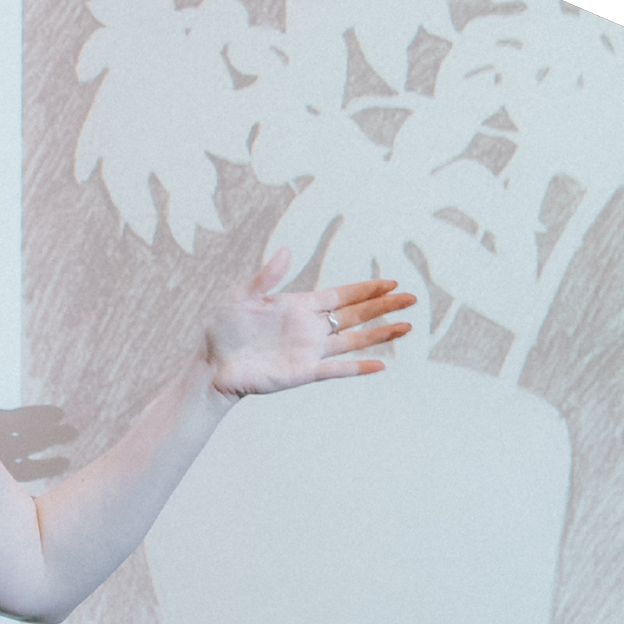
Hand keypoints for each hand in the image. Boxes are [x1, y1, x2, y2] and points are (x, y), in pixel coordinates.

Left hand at [202, 247, 416, 400]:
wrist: (212, 363)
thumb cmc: (224, 327)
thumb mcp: (243, 296)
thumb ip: (268, 277)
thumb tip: (287, 251)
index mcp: (299, 306)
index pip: (342, 295)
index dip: (366, 289)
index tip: (391, 282)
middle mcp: (310, 328)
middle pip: (356, 315)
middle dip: (384, 306)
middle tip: (411, 299)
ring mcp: (309, 351)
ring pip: (354, 340)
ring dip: (380, 334)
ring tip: (407, 327)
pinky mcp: (303, 372)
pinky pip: (336, 370)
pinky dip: (358, 368)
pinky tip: (381, 365)